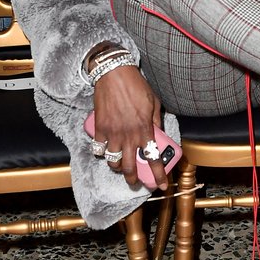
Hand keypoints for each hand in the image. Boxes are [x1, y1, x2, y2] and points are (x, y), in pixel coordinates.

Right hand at [91, 64, 168, 189]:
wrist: (114, 74)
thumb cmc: (136, 85)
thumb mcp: (154, 102)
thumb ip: (157, 120)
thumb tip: (158, 132)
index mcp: (145, 129)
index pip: (154, 158)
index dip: (159, 175)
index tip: (162, 185)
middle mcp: (128, 135)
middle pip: (130, 167)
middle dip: (133, 178)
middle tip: (135, 180)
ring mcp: (112, 133)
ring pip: (113, 162)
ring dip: (117, 167)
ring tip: (119, 164)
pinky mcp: (99, 128)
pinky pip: (98, 149)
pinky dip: (101, 152)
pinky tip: (104, 150)